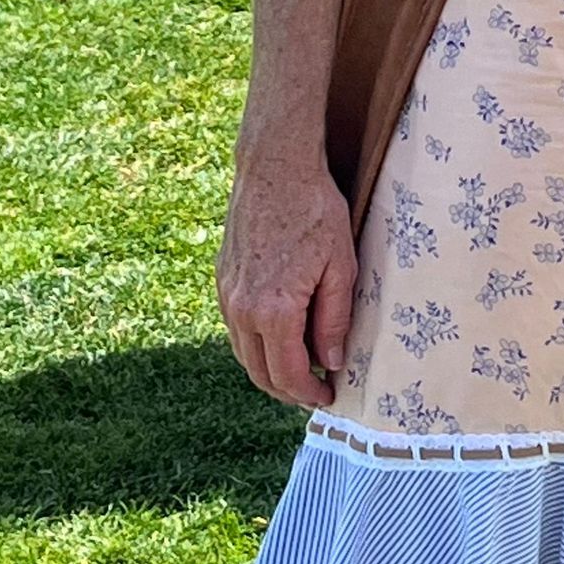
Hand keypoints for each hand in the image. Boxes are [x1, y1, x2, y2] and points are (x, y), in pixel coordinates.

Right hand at [217, 151, 357, 405]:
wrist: (275, 168)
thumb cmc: (315, 212)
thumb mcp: (341, 266)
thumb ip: (334, 319)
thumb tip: (333, 361)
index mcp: (273, 311)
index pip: (289, 374)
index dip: (309, 393)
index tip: (329, 395)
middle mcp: (242, 310)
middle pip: (260, 373)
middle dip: (288, 390)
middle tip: (316, 389)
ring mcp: (227, 295)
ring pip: (243, 354)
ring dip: (270, 370)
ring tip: (301, 368)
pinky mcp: (222, 280)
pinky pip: (236, 328)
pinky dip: (256, 344)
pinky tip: (279, 336)